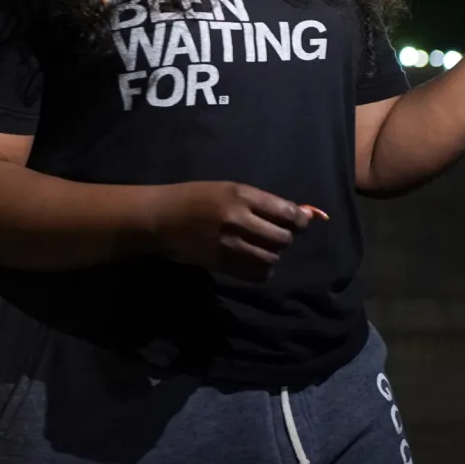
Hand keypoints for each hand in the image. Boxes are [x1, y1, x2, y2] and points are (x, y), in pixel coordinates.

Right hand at [145, 181, 312, 280]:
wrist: (161, 217)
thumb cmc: (195, 197)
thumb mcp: (228, 189)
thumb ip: (263, 202)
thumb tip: (303, 213)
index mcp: (242, 195)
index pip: (287, 213)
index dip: (300, 220)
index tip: (300, 223)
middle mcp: (239, 219)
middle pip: (283, 238)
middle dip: (286, 237)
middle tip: (277, 234)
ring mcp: (230, 244)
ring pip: (271, 258)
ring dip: (273, 254)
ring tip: (263, 248)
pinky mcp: (222, 264)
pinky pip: (256, 274)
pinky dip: (262, 270)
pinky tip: (254, 262)